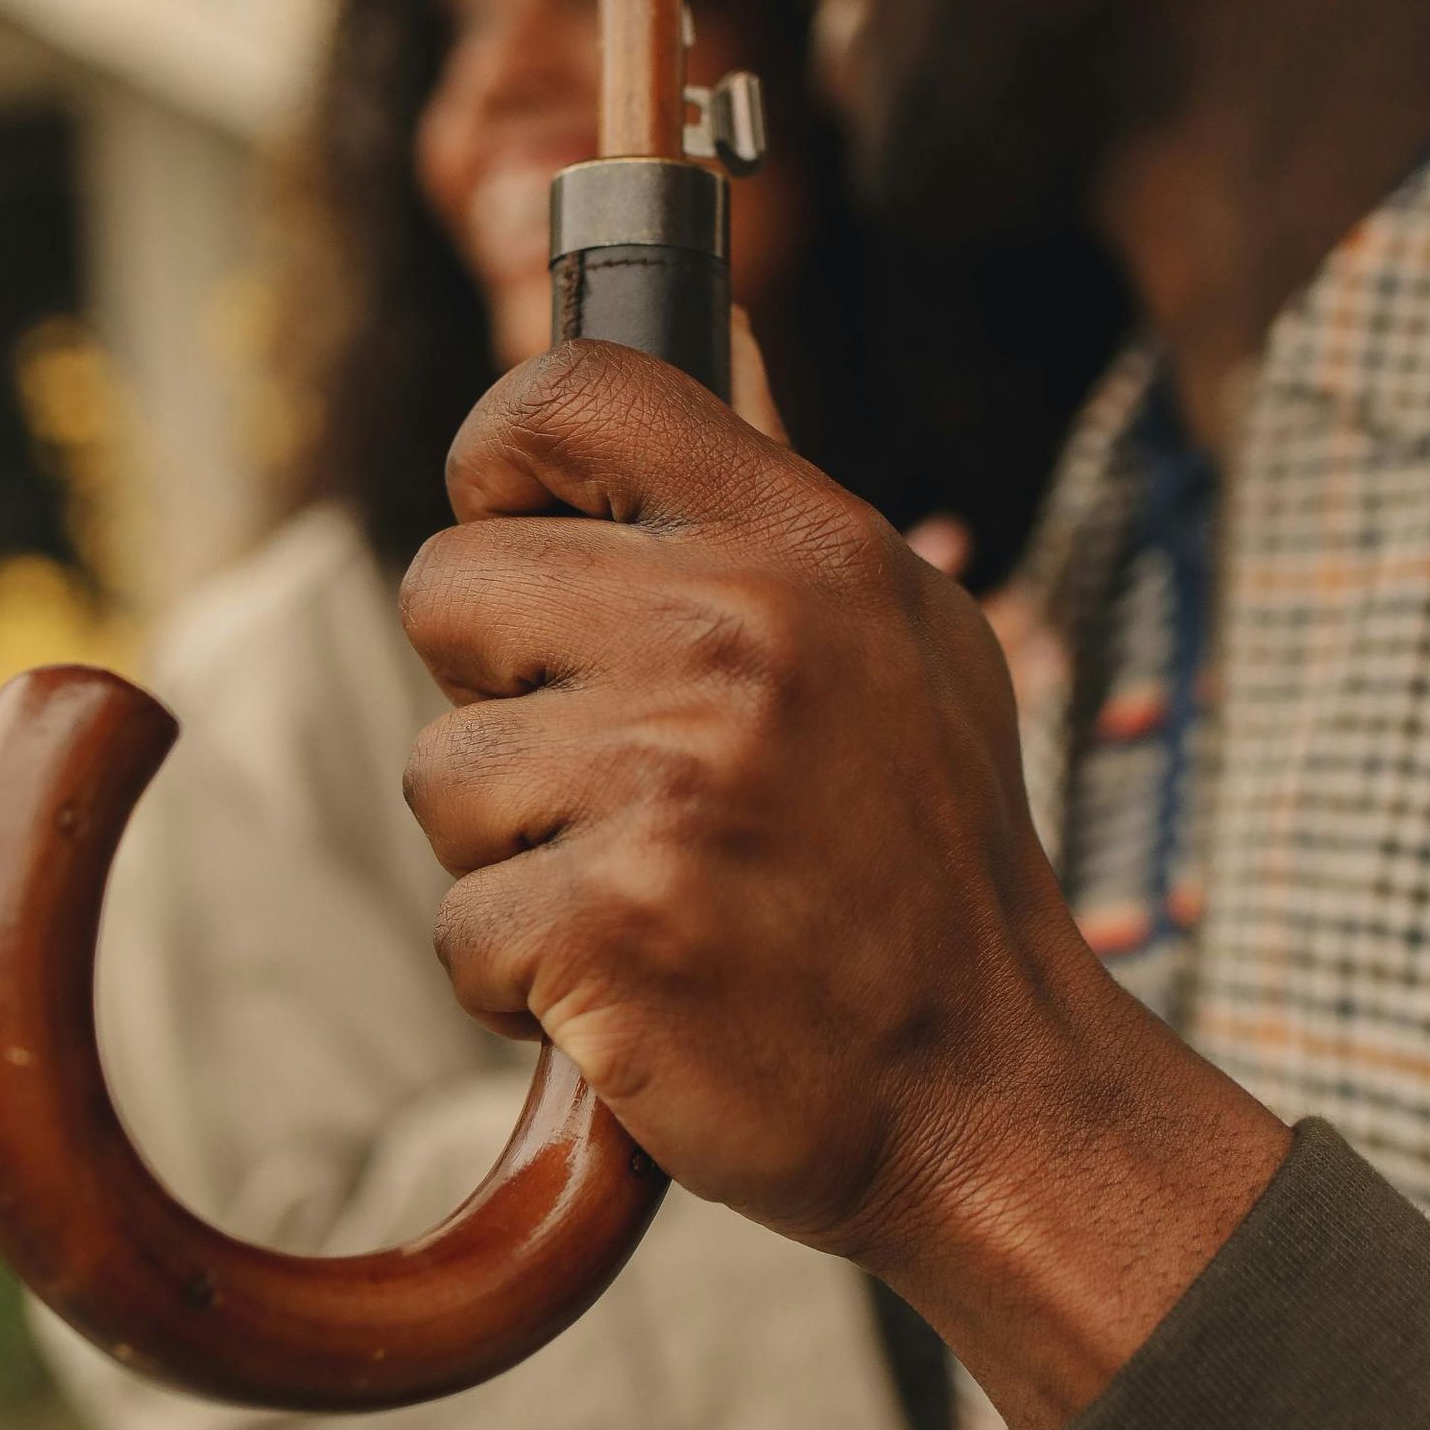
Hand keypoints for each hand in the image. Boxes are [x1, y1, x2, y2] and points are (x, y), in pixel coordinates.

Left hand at [400, 343, 1286, 1429]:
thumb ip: (773, 507)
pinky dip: (522, 981)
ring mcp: (670, 782)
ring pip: (441, 773)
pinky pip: (459, 926)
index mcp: (802, 544)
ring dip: (513, 853)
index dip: (500, 458)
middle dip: (495, 694)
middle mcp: (734, 637)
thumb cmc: (925, 861)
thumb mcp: (906, 633)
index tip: (524, 537)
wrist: (989, 1093)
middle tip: (608, 774)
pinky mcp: (609, 927)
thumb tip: (695, 336)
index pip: (569, 392)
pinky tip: (637, 983)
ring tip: (648, 888)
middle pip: (447, 584)